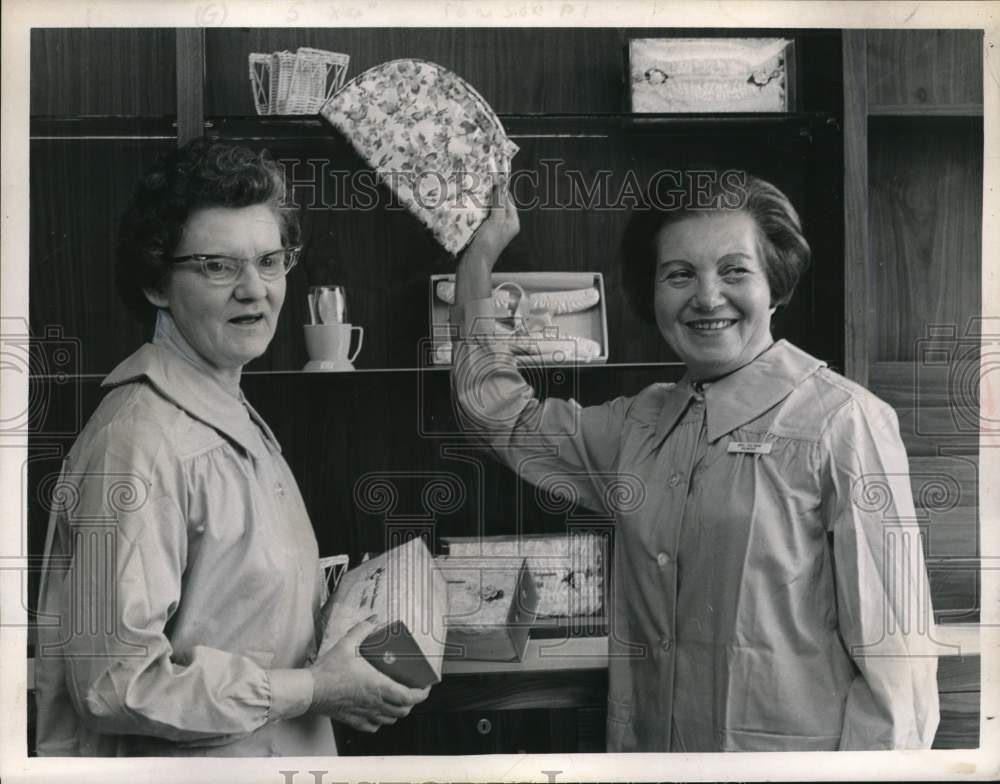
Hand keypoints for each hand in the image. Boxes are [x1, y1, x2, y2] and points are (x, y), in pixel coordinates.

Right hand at [308, 618, 430, 732]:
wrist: (310, 691)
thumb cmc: (329, 670)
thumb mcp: (347, 644)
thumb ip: (362, 629)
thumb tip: (373, 618)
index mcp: (378, 686)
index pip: (409, 697)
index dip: (422, 694)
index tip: (426, 687)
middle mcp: (374, 703)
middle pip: (403, 710)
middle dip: (411, 702)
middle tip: (412, 690)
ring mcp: (365, 714)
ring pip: (390, 719)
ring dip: (397, 711)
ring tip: (397, 700)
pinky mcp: (354, 720)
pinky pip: (373, 726)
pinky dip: (380, 720)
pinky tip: (377, 712)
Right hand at [455, 183, 519, 303]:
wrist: (472, 263)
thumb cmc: (488, 244)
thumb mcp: (496, 221)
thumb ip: (499, 202)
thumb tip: (501, 184)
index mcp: (512, 222)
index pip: (508, 200)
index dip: (501, 188)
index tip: (493, 175)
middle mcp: (503, 224)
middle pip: (497, 203)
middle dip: (489, 193)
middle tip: (480, 180)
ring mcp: (490, 227)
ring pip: (486, 208)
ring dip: (479, 201)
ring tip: (472, 188)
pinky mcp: (479, 230)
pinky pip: (478, 215)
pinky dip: (473, 209)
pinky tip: (467, 202)